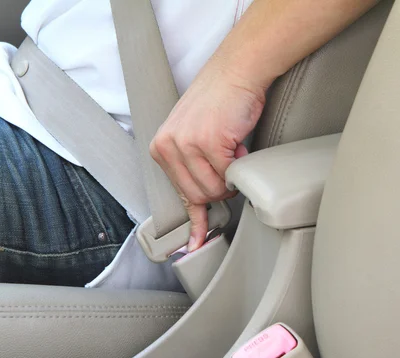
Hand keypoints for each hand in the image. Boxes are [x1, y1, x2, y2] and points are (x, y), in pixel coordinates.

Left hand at [150, 64, 265, 251]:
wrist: (237, 71)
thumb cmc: (220, 101)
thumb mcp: (193, 135)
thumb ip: (191, 166)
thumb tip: (201, 201)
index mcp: (161, 147)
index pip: (180, 195)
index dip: (195, 220)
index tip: (195, 244)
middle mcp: (168, 146)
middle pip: (199, 196)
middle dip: (220, 188)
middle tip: (229, 165)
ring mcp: (186, 144)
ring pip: (214, 189)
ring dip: (230, 177)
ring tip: (232, 150)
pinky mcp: (208, 142)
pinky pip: (229, 174)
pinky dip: (239, 164)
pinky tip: (238, 143)